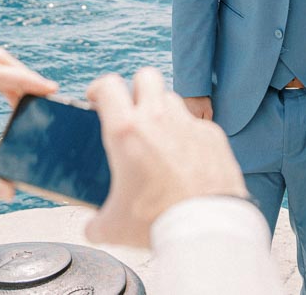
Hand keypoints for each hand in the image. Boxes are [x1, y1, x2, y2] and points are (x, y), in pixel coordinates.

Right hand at [85, 68, 248, 248]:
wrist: (206, 229)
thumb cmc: (157, 223)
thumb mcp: (114, 227)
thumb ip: (96, 221)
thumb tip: (93, 227)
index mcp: (126, 132)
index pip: (108, 86)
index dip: (98, 88)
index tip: (96, 98)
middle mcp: (157, 118)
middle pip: (145, 77)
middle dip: (136, 89)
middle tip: (132, 112)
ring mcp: (188, 123)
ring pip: (172, 99)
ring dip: (163, 112)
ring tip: (160, 139)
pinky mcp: (213, 135)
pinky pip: (196, 125)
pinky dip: (189, 136)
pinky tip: (187, 159)